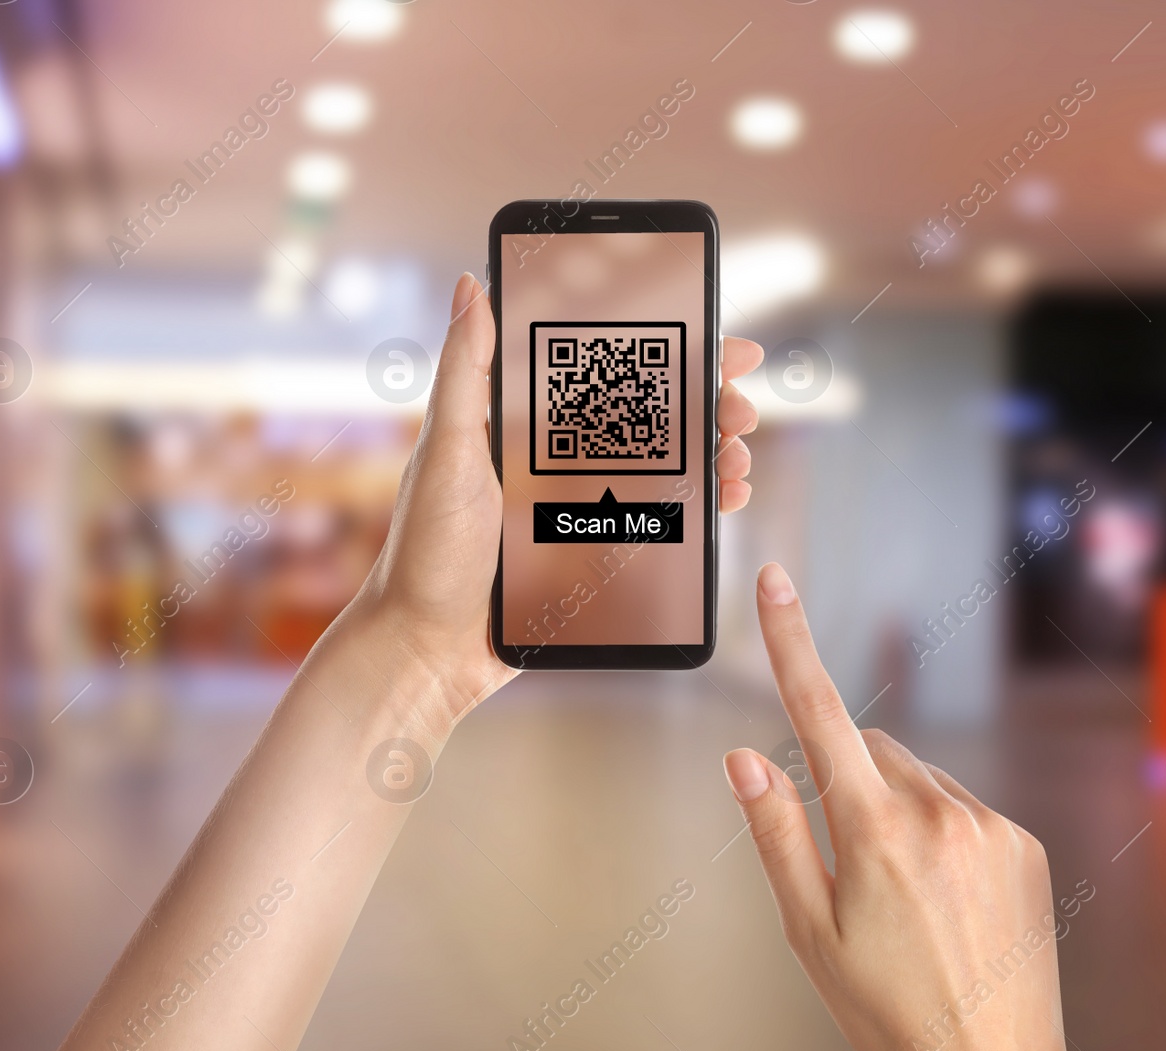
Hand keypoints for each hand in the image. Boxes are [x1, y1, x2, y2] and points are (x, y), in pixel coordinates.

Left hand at [353, 271, 764, 716]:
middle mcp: (558, 461)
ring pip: (666, 468)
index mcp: (525, 426)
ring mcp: (581, 509)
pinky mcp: (593, 556)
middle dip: (708, 405)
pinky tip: (725, 499)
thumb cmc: (424, 550)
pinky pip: (659, 524)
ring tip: (739, 456)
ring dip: (713, 454)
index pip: (608, 371)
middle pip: (651, 418)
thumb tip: (470, 284)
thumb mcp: (445, 451)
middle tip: (741, 408)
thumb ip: (464, 371)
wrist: (427, 650)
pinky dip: (700, 507)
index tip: (719, 341)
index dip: (668, 352)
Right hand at [723, 563, 1082, 1050]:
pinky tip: (944, 901)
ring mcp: (991, 827)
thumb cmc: (890, 1012)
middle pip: (873, 750)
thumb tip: (744, 761)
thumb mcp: (809, 931)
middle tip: (847, 862)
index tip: (778, 586)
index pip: (819, 714)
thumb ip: (776, 832)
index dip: (791, 642)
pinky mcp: (1024, 845)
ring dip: (897, 810)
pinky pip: (964, 809)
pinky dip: (943, 832)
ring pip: (920, 780)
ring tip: (904, 899)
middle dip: (849, 779)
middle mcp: (940, 813)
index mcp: (875, 832)